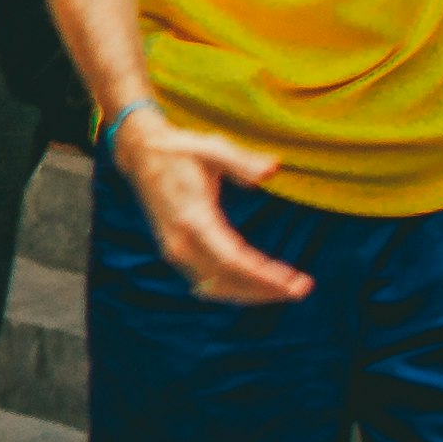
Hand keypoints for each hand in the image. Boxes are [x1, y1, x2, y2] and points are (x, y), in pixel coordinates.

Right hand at [110, 104, 309, 304]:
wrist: (141, 152)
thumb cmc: (181, 149)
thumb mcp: (210, 148)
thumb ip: (241, 161)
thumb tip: (272, 169)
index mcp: (192, 218)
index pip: (233, 261)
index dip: (265, 277)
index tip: (296, 282)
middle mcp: (180, 242)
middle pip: (227, 281)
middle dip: (266, 291)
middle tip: (301, 289)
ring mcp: (175, 249)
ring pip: (216, 287)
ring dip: (251, 293)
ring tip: (284, 289)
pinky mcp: (175, 250)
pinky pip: (206, 281)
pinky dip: (234, 288)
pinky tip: (256, 285)